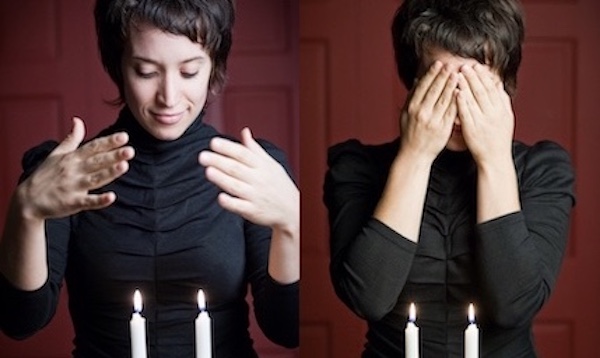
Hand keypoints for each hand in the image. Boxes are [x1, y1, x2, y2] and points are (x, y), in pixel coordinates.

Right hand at [17, 117, 134, 219]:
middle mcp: (74, 171)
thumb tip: (78, 120)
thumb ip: (72, 138)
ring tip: (124, 166)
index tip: (124, 137)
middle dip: (113, 155)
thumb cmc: (45, 175)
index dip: (109, 142)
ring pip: (95, 179)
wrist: (28, 200)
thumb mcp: (56, 154)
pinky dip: (99, 200)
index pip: (93, 147)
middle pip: (97, 162)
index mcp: (72, 158)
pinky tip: (112, 197)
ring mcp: (73, 187)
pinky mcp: (72, 203)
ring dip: (109, 173)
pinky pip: (88, 202)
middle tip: (130, 150)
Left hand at [198, 128, 298, 231]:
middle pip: (236, 168)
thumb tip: (244, 131)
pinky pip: (240, 207)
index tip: (213, 143)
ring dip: (221, 179)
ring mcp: (256, 196)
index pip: (243, 154)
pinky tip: (220, 197)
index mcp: (262, 166)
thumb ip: (255, 149)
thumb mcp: (271, 164)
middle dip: (219, 161)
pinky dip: (230, 202)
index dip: (228, 148)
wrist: (292, 209)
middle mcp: (259, 180)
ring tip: (208, 171)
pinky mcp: (253, 211)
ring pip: (236, 186)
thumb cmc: (278, 184)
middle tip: (203, 156)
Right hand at [400, 61, 457, 160]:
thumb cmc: (410, 133)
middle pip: (434, 90)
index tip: (438, 63)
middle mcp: (421, 113)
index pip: (423, 87)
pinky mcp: (443, 128)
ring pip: (444, 99)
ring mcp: (433, 121)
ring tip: (458, 74)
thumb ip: (412, 96)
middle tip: (450, 64)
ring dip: (451, 85)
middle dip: (443, 76)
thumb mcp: (405, 114)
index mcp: (412, 108)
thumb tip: (417, 79)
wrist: (415, 154)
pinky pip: (451, 112)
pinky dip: (456, 101)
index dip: (431, 74)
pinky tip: (462, 92)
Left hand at [456, 64, 514, 164]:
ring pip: (473, 100)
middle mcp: (493, 114)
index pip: (492, 88)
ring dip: (465, 85)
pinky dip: (461, 102)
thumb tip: (499, 84)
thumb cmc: (499, 138)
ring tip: (458, 74)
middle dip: (473, 77)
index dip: (484, 76)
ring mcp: (482, 121)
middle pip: (482, 91)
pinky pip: (466, 113)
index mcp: (501, 110)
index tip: (477, 66)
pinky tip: (455, 92)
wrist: (495, 158)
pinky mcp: (472, 129)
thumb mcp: (506, 117)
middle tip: (465, 65)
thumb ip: (503, 100)